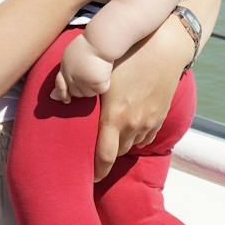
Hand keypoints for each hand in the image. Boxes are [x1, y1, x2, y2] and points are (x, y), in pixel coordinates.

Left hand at [52, 35, 113, 101]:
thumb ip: (66, 69)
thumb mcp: (71, 53)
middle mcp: (71, 77)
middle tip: (91, 77)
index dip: (62, 93)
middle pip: (76, 93)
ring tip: (99, 71)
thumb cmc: (89, 43)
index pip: (60, 85)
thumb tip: (56, 91)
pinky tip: (106, 72)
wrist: (100, 40)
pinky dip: (105, 83)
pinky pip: (101, 90)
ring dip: (94, 87)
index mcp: (65, 67)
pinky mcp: (96, 84)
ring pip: (89, 93)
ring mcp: (83, 81)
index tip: (66, 100)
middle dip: (82, 88)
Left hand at [92, 15, 190, 179]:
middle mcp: (133, 124)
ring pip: (132, 145)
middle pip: (117, 152)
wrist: (167, 45)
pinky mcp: (161, 115)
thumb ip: (76, 85)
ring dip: (121, 144)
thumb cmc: (130, 54)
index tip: (89, 178)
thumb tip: (56, 97)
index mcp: (115, 117)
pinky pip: (146, 137)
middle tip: (95, 150)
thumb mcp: (101, 69)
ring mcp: (150, 121)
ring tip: (112, 136)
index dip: (97, 172)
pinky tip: (130, 126)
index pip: (104, 158)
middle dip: (106, 154)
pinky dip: (136, 137)